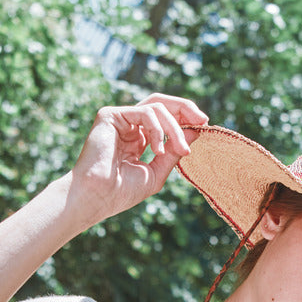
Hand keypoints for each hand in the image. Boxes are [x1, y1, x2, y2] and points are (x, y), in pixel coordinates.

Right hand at [65, 93, 208, 228]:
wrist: (97, 197)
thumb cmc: (122, 191)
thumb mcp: (157, 171)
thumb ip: (174, 151)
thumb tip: (196, 130)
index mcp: (137, 138)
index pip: (164, 118)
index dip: (184, 118)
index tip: (203, 125)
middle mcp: (128, 125)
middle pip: (161, 103)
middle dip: (185, 108)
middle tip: (202, 119)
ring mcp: (119, 118)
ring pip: (156, 107)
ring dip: (174, 128)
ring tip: (181, 149)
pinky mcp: (110, 115)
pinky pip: (144, 112)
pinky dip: (157, 129)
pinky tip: (158, 150)